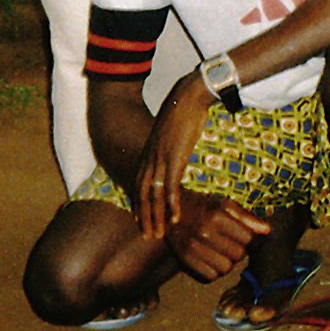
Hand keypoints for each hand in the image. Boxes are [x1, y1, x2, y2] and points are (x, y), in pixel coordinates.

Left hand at [135, 73, 215, 238]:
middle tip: (147, 235)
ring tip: (158, 235)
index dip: (139, 204)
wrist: (190, 96)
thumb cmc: (186, 110)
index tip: (141, 219)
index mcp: (150, 153)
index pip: (139, 185)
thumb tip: (176, 150)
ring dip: (155, 217)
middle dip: (144, 217)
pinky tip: (175, 218)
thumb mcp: (173, 132)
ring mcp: (161, 161)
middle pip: (143, 195)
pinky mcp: (175, 159)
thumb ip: (171, 144)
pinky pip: (171, 188)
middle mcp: (151, 160)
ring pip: (154, 197)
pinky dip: (172, 205)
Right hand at [162, 191, 270, 280]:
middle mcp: (203, 232)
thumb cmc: (205, 208)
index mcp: (217, 215)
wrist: (171, 214)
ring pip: (225, 269)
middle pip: (238, 255)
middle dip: (241, 251)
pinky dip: (214, 272)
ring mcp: (192, 248)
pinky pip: (210, 277)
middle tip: (235, 244)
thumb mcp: (226, 205)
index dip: (255, 242)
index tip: (252, 240)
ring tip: (223, 252)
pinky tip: (212, 259)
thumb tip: (268, 231)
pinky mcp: (184, 262)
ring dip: (229, 263)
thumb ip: (247, 218)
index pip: (249, 239)